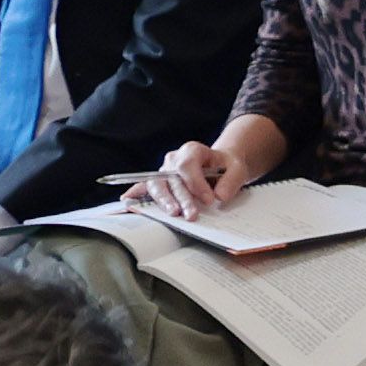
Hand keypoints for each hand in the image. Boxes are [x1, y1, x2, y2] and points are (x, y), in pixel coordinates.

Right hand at [128, 137, 255, 219]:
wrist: (220, 166)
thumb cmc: (226, 166)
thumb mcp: (238, 168)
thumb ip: (232, 181)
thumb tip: (220, 196)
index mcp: (192, 151)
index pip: (188, 165)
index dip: (196, 183)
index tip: (209, 200)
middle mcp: (173, 160)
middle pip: (172, 178)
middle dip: (182, 198)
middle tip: (192, 215)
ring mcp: (163, 171)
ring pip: (157, 185)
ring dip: (164, 201)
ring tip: (173, 214)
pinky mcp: (159, 183)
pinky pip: (144, 187)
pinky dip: (136, 194)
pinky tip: (127, 202)